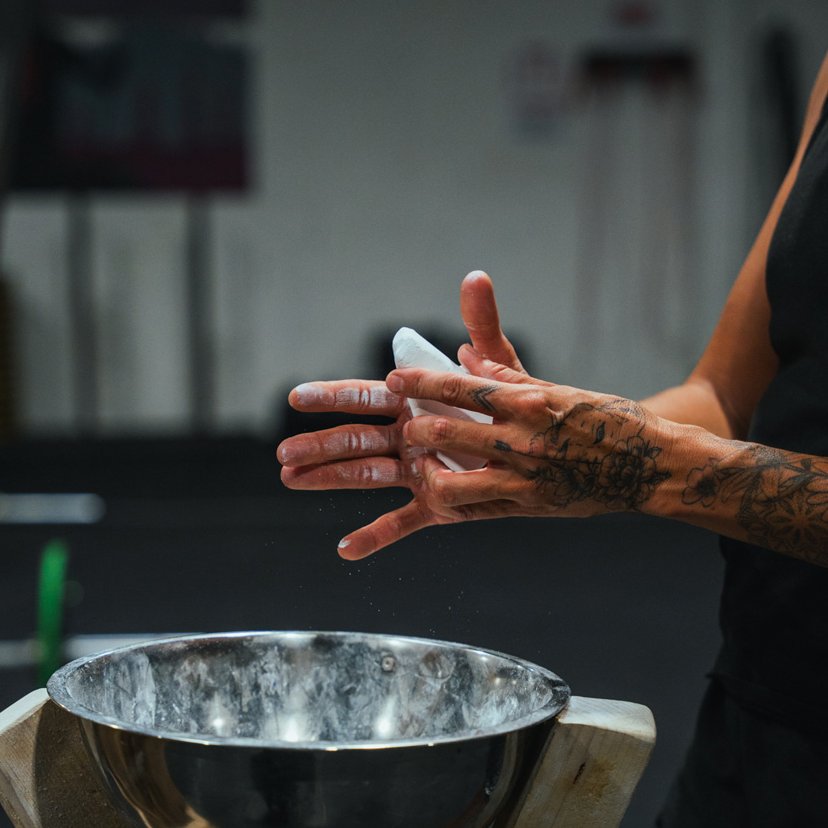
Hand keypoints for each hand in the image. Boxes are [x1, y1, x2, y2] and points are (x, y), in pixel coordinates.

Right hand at [278, 270, 530, 556]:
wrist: (544, 449)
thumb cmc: (513, 405)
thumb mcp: (499, 367)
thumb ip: (483, 326)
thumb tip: (476, 278)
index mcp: (414, 402)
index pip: (365, 397)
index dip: (332, 396)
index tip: (297, 396)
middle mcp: (407, 437)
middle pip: (355, 439)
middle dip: (319, 445)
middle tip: (283, 454)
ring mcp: (417, 472)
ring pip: (366, 476)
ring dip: (328, 479)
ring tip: (290, 480)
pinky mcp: (435, 504)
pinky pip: (402, 523)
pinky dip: (375, 537)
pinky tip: (347, 550)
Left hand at [388, 364, 676, 527]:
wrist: (649, 465)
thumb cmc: (607, 420)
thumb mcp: (559, 390)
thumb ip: (506, 376)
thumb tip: (464, 355)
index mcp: (530, 403)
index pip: (461, 388)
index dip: (420, 384)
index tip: (395, 380)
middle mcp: (524, 442)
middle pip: (445, 434)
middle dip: (413, 430)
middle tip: (404, 427)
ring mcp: (524, 480)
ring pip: (450, 485)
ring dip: (425, 474)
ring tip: (420, 465)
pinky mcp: (528, 508)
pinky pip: (472, 512)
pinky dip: (443, 505)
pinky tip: (428, 499)